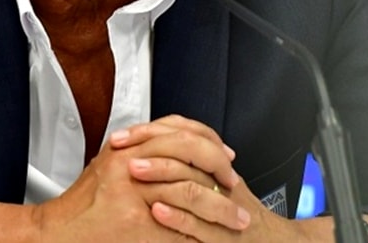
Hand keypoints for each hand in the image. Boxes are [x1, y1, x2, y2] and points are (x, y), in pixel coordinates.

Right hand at [31, 117, 246, 242]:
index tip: (227, 155)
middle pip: (190, 152)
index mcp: (128, 147)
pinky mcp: (136, 223)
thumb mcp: (109, 167)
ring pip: (192, 191)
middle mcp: (131, 162)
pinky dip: (199, 232)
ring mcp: (134, 193)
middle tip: (234, 184)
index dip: (209, 141)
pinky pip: (178, 225)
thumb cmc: (82, 206)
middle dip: (220, 168)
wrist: (56, 232)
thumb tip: (179, 152)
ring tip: (236, 218)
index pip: (180, 131)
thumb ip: (140, 154)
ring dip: (220, 207)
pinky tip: (213, 237)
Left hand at [116, 115, 367, 241]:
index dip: (152, 134)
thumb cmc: (244, 217)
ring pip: (191, 186)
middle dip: (152, 148)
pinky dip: (177, 217)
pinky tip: (156, 212)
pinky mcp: (222, 237)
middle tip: (124, 146)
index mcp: (216, 168)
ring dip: (161, 176)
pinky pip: (199, 225)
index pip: (183, 139)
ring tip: (135, 172)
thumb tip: (154, 149)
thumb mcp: (220, 184)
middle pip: (187, 152)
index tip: (123, 136)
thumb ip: (196, 167)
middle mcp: (219, 184)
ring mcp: (222, 209)